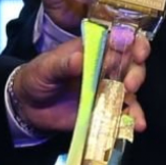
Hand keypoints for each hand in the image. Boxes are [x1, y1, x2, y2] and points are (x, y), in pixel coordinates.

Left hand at [13, 31, 151, 133]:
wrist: (28, 106)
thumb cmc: (38, 77)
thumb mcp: (45, 68)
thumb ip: (62, 63)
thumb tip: (79, 58)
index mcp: (92, 49)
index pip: (118, 39)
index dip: (132, 42)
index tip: (136, 52)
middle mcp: (104, 66)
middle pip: (130, 64)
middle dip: (136, 72)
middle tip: (130, 84)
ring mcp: (106, 88)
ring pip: (130, 89)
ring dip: (136, 98)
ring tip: (134, 111)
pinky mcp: (105, 108)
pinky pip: (123, 112)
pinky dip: (132, 118)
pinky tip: (137, 125)